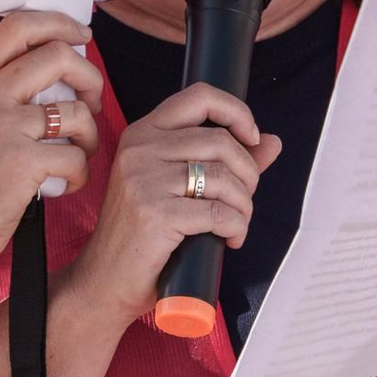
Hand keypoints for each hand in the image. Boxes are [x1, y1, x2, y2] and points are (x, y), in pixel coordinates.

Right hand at [0, 11, 100, 276]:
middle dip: (91, 77)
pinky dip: (80, 174)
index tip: (82, 36)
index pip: (19, 25)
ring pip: (77, 110)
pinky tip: (64, 184)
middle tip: (92, 102)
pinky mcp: (20, 163)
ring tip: (78, 153)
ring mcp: (2, 127)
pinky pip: (76, 156)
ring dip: (91, 136)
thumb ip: (8, 87)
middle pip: (59, 55)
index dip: (60, 23)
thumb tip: (63, 60)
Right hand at [74, 83, 280, 327]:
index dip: (236, 112)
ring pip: (224, 178)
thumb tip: (272, 141)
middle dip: (248, 174)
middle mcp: (140, 149)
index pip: (199, 96)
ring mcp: (144, 180)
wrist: (104, 280)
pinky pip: (220, 213)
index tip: (252, 138)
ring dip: (244, 206)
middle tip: (243, 200)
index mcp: (142, 134)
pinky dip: (236, 228)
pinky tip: (230, 240)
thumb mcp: (178, 190)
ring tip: (236, 224)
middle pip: (221, 141)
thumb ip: (224, 162)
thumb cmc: (142, 237)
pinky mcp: (155, 213)